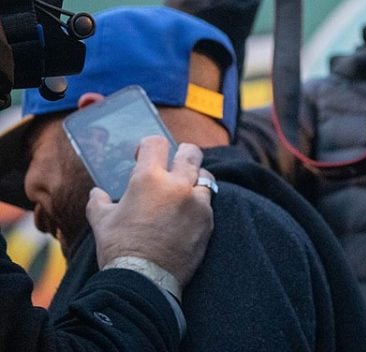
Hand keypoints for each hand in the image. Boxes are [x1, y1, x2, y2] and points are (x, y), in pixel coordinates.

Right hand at [87, 137, 213, 287]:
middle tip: (175, 161)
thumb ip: (99, 202)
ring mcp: (197, 202)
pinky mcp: (208, 221)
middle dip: (182, 154)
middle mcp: (177, 184)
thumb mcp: (102, 222)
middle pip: (190, 153)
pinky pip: (208, 204)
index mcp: (148, 179)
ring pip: (205, 177)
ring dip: (195, 180)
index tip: (144, 155)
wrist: (143, 281)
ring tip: (184, 190)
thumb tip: (97, 193)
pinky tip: (188, 215)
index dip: (148, 146)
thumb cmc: (119, 249)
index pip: (156, 143)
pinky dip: (199, 205)